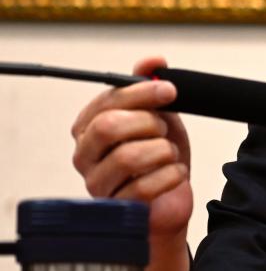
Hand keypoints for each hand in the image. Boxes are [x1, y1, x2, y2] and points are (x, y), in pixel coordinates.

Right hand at [71, 56, 192, 240]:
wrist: (172, 198)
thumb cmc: (159, 157)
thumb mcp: (160, 116)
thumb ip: (152, 87)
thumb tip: (153, 61)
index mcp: (90, 127)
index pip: (107, 101)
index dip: (141, 92)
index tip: (170, 91)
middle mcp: (85, 155)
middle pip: (108, 126)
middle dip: (149, 123)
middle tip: (165, 130)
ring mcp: (97, 184)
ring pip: (128, 156)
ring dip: (163, 151)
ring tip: (169, 154)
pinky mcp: (116, 209)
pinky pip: (145, 186)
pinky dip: (171, 175)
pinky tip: (175, 174)